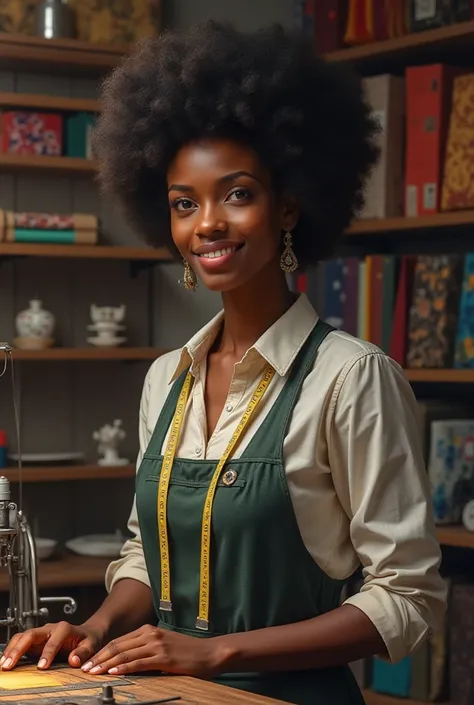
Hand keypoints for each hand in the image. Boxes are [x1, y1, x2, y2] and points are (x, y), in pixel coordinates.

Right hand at [0, 621, 104, 670]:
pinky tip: (6, 661)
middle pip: (31, 634)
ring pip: (23, 636)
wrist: (87, 632)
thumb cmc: (89, 638)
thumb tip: (74, 660)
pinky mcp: (36, 639)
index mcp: (64, 628)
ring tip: (4, 664)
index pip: (53, 640)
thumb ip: (83, 652)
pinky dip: (12, 650)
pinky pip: (21, 642)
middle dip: (19, 649)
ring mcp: (42, 633)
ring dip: (12, 649)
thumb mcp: (91, 644)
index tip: (42, 667)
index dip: (47, 653)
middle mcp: (50, 628)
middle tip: (10, 664)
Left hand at [81, 624, 223, 678]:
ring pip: (125, 654)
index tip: (89, 662)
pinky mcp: (164, 657)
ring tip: (93, 672)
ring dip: (106, 664)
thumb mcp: (164, 645)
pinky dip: (124, 668)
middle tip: (85, 668)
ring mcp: (157, 645)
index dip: (102, 652)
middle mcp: (150, 634)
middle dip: (99, 658)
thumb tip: (126, 662)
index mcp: (148, 630)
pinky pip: (139, 663)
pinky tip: (114, 673)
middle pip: (118, 646)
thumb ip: (146, 649)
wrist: (210, 653)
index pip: (119, 641)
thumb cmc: (188, 652)